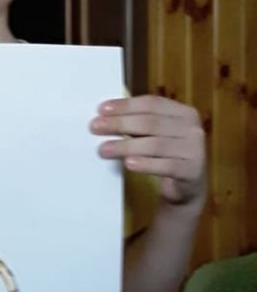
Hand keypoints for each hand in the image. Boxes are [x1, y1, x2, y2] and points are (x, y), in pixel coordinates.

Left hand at [90, 95, 206, 208]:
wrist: (188, 187)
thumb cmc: (166, 156)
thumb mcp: (156, 135)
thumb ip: (139, 123)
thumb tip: (104, 116)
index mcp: (183, 112)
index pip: (151, 103)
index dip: (125, 105)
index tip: (102, 109)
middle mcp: (192, 128)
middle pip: (150, 123)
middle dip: (119, 124)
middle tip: (95, 127)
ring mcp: (195, 150)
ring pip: (155, 145)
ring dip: (125, 146)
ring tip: (103, 149)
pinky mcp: (192, 171)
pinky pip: (166, 166)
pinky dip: (145, 164)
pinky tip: (128, 163)